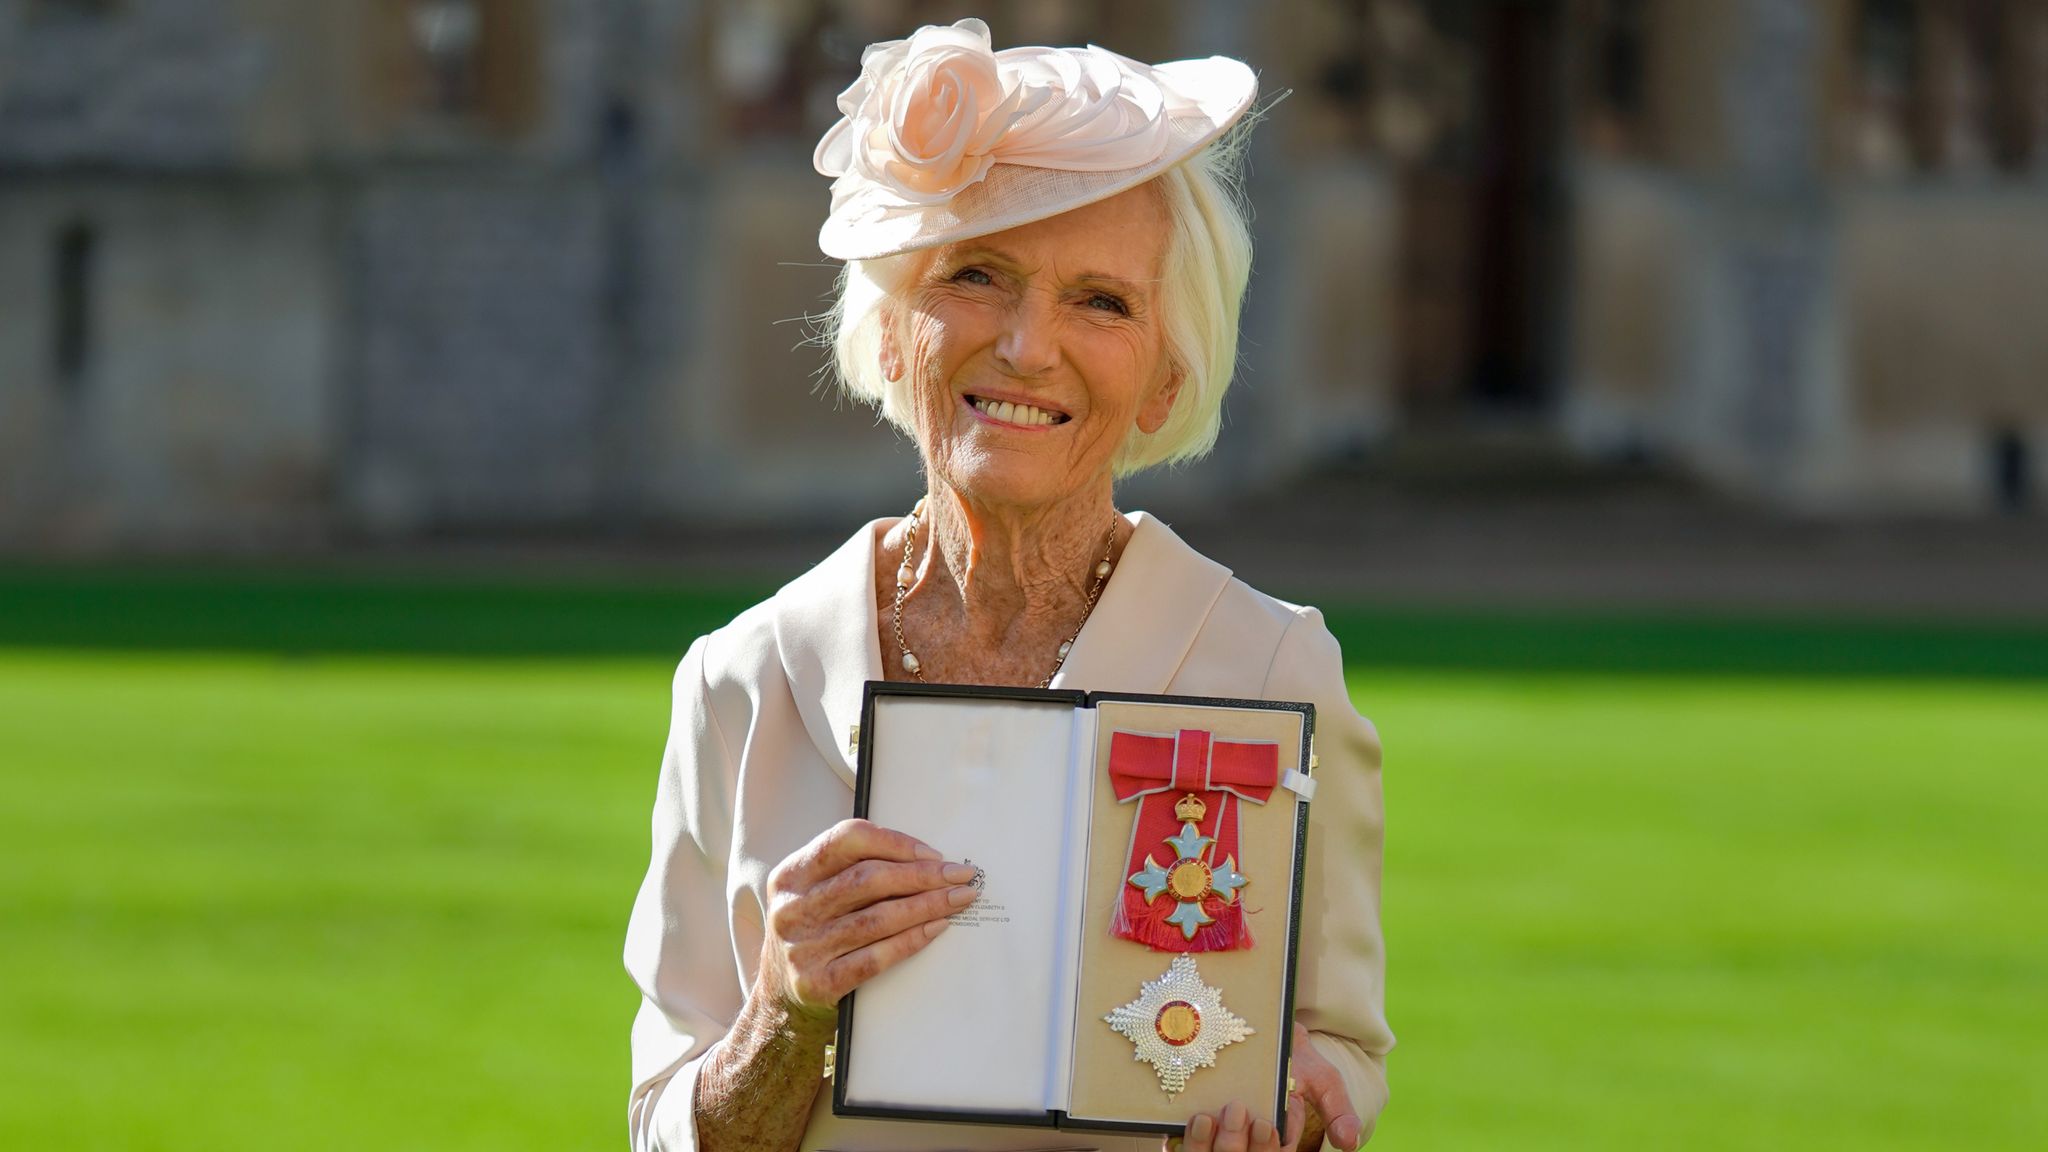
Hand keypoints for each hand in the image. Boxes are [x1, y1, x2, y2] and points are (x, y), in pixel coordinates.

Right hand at [753, 818, 977, 1024]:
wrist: (779, 999)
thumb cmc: (812, 934)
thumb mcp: (814, 893)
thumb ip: (851, 870)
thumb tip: (923, 859)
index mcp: (791, 875)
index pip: (847, 840)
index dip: (895, 843)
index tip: (933, 854)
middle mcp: (793, 908)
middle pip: (868, 879)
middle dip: (922, 875)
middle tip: (959, 876)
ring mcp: (803, 947)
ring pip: (878, 918)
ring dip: (927, 906)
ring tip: (958, 899)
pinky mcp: (819, 983)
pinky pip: (876, 957)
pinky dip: (912, 940)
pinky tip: (936, 928)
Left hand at [1174, 1025, 1360, 1151]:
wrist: (1264, 1032)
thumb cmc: (1296, 1062)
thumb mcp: (1324, 1082)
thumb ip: (1339, 1111)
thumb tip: (1351, 1144)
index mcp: (1277, 1139)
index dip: (1266, 1145)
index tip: (1265, 1124)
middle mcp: (1246, 1142)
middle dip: (1237, 1144)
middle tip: (1237, 1111)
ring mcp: (1220, 1136)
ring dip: (1208, 1143)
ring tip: (1208, 1117)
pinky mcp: (1196, 1127)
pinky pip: (1185, 1146)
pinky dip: (1186, 1138)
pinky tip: (1190, 1119)